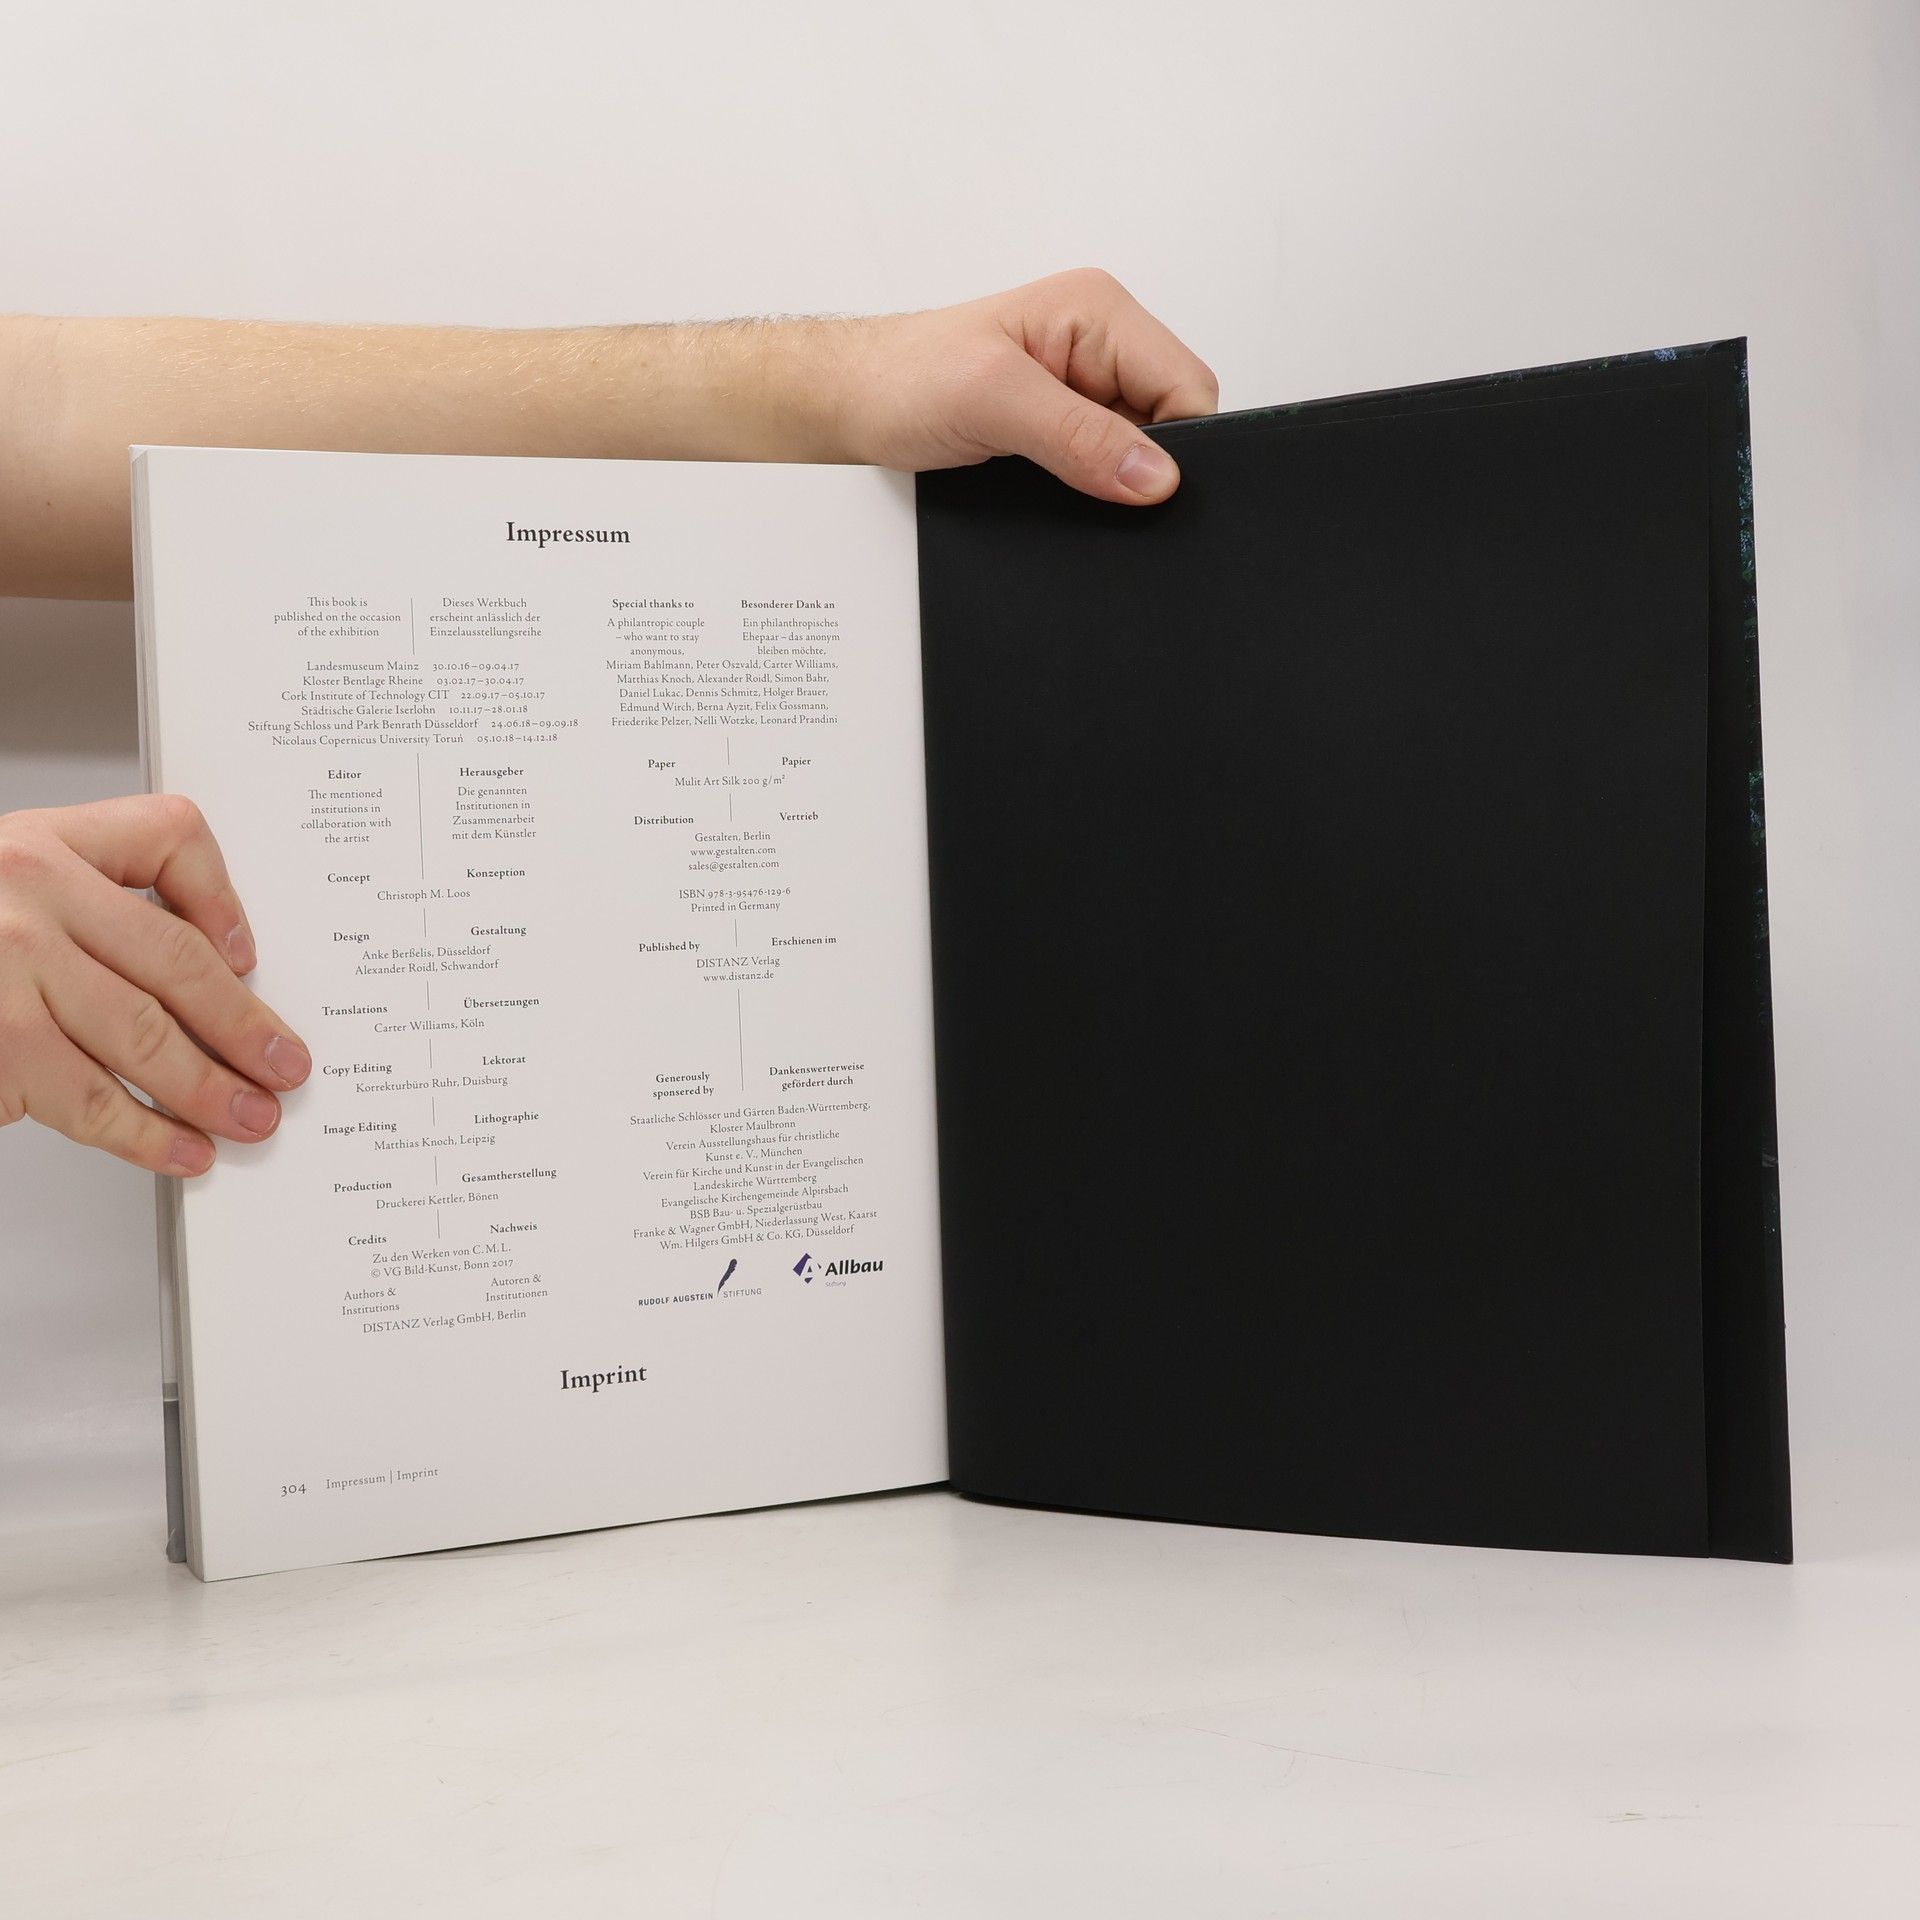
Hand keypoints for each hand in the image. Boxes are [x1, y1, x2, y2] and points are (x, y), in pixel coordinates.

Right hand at [0, 797, 310, 1173]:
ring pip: (139, 1039)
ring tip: (245, 1123)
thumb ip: (97, 900)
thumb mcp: (10, 883)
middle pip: (175, 963)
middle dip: (242, 1028)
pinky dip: (138, 1133)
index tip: (256, 959)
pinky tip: (173, 1148)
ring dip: (204, 1092)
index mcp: (41, 843)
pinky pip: (82, 1098)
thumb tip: (219, 961)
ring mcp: (2, 975)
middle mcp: (24, 897)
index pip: (168, 836)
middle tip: (284, 1069)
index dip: (226, 899)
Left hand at [827, 268, 1218, 503]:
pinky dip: (1088, 491)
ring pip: (1140, 454)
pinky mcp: (1063, 427)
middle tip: (1079, 480)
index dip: (1180, 446)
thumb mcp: (993, 401)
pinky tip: (1050, 491)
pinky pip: (1103, 469)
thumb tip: (1156, 477)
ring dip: (1108, 481)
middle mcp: (1101, 345)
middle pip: (1173, 422)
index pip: (1190, 385)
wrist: (850, 405)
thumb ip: (1079, 436)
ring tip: (1051, 480)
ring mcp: (1084, 389)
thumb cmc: (902, 380)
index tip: (1140, 488)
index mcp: (1100, 311)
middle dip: (1142, 466)